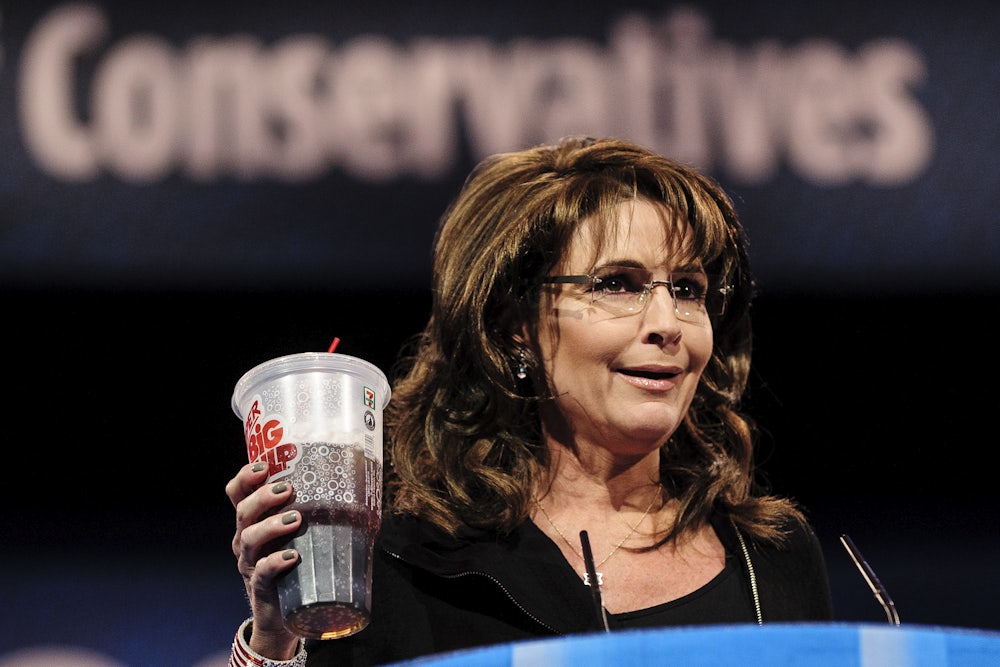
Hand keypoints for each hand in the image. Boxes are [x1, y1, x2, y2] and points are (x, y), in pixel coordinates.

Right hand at [226, 462, 302, 658]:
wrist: (282, 615)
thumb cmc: (295, 566)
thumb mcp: (299, 536)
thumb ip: (314, 513)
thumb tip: (359, 487)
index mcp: (254, 522)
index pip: (237, 494)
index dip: (245, 477)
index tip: (263, 466)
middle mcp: (246, 539)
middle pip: (244, 511)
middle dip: (263, 497)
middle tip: (287, 490)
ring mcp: (250, 563)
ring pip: (250, 538)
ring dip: (271, 525)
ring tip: (295, 519)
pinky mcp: (259, 586)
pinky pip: (261, 572)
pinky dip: (275, 562)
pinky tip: (291, 556)